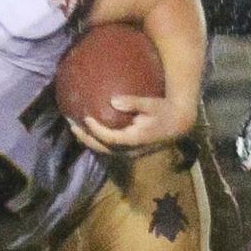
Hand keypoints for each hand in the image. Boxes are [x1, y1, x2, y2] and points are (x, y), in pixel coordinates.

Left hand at [69, 95, 195, 155]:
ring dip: (89, 140)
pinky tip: (88, 130)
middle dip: (86, 138)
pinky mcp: (128, 148)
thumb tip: (113, 100)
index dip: (96, 130)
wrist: (178, 124)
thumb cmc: (164, 111)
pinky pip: (108, 146)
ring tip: (76, 129)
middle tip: (72, 126)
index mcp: (134, 139)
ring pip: (104, 149)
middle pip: (102, 147)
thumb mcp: (152, 104)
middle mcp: (129, 148)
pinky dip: (97, 139)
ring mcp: (128, 150)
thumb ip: (134, 102)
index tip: (86, 118)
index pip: (110, 138)